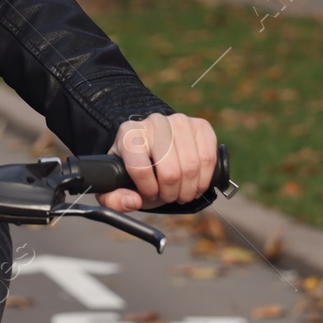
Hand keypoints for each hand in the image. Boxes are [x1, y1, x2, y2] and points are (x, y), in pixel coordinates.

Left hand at [97, 112, 217, 211]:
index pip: (140, 169)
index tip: (149, 194)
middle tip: (168, 197)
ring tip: (181, 192)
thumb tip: (132, 201)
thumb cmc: (136, 168)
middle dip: (171, 193)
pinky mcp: (200, 125)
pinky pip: (209, 157)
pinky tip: (195, 182)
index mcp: (128, 134)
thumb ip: (114, 199)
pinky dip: (204, 178)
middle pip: (170, 171)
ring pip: (191, 166)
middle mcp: (154, 122)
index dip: (148, 190)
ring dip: (189, 189)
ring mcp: (179, 121)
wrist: (156, 148)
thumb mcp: (117, 185)